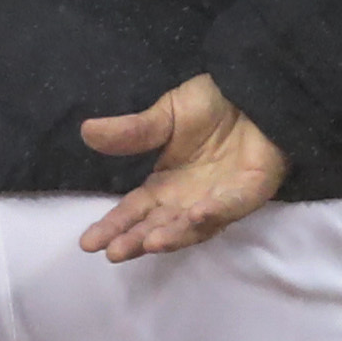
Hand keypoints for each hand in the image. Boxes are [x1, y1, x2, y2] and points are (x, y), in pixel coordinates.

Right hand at [77, 72, 287, 258]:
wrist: (254, 87)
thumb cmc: (211, 105)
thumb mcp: (165, 116)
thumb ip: (132, 132)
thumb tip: (87, 131)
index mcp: (166, 186)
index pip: (135, 211)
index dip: (113, 227)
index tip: (88, 243)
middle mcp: (189, 200)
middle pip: (158, 227)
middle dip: (137, 240)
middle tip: (113, 253)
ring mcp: (220, 200)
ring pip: (193, 227)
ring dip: (172, 236)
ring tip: (149, 243)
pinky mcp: (251, 191)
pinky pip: (231, 206)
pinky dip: (214, 213)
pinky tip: (195, 215)